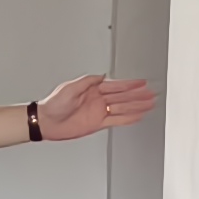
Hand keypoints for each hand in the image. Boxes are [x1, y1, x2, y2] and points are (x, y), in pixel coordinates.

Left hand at [32, 74, 158, 140]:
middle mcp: (98, 100)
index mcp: (93, 89)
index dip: (130, 84)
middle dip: (138, 95)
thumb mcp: (70, 88)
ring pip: (123, 108)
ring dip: (136, 106)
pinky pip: (117, 120)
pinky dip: (128, 118)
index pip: (116, 86)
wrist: (46, 121)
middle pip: (123, 97)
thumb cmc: (53, 104)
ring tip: (149, 104)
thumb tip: (102, 76)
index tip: (142, 82)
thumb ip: (88, 81)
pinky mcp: (98, 123)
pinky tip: (137, 116)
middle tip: (151, 94)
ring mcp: (99, 111)